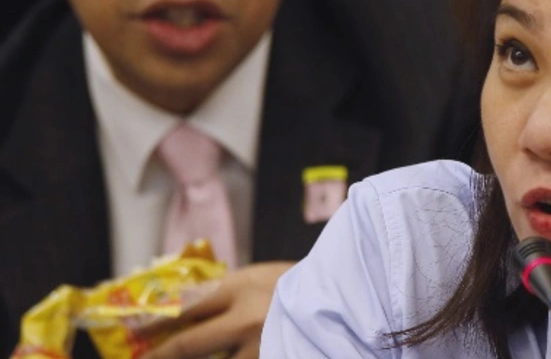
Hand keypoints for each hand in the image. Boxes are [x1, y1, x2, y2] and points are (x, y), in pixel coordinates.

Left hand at [138, 261, 293, 358]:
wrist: (337, 295)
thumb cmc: (294, 282)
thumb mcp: (255, 277)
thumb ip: (223, 293)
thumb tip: (184, 308)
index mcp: (240, 289)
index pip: (187, 307)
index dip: (156, 322)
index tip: (135, 333)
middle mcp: (246, 319)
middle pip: (191, 344)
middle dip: (163, 354)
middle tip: (143, 358)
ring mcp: (260, 345)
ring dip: (196, 358)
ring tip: (174, 357)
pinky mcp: (274, 355)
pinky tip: (229, 356)